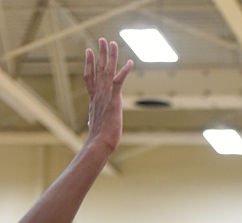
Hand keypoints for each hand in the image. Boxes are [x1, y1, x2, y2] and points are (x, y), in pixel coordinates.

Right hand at [84, 38, 133, 154]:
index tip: (88, 51)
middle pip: (98, 68)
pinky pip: (119, 81)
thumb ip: (94, 120)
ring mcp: (105, 95)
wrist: (100, 143)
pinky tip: (131, 63)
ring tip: (112, 42)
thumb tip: (90, 125)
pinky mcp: (114, 100)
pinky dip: (125, 71)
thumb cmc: (98, 139)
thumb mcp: (95, 126)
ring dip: (110, 56)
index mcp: (94, 99)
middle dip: (101, 53)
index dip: (89, 63)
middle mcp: (98, 94)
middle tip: (102, 39)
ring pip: (107, 71)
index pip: (89, 77)